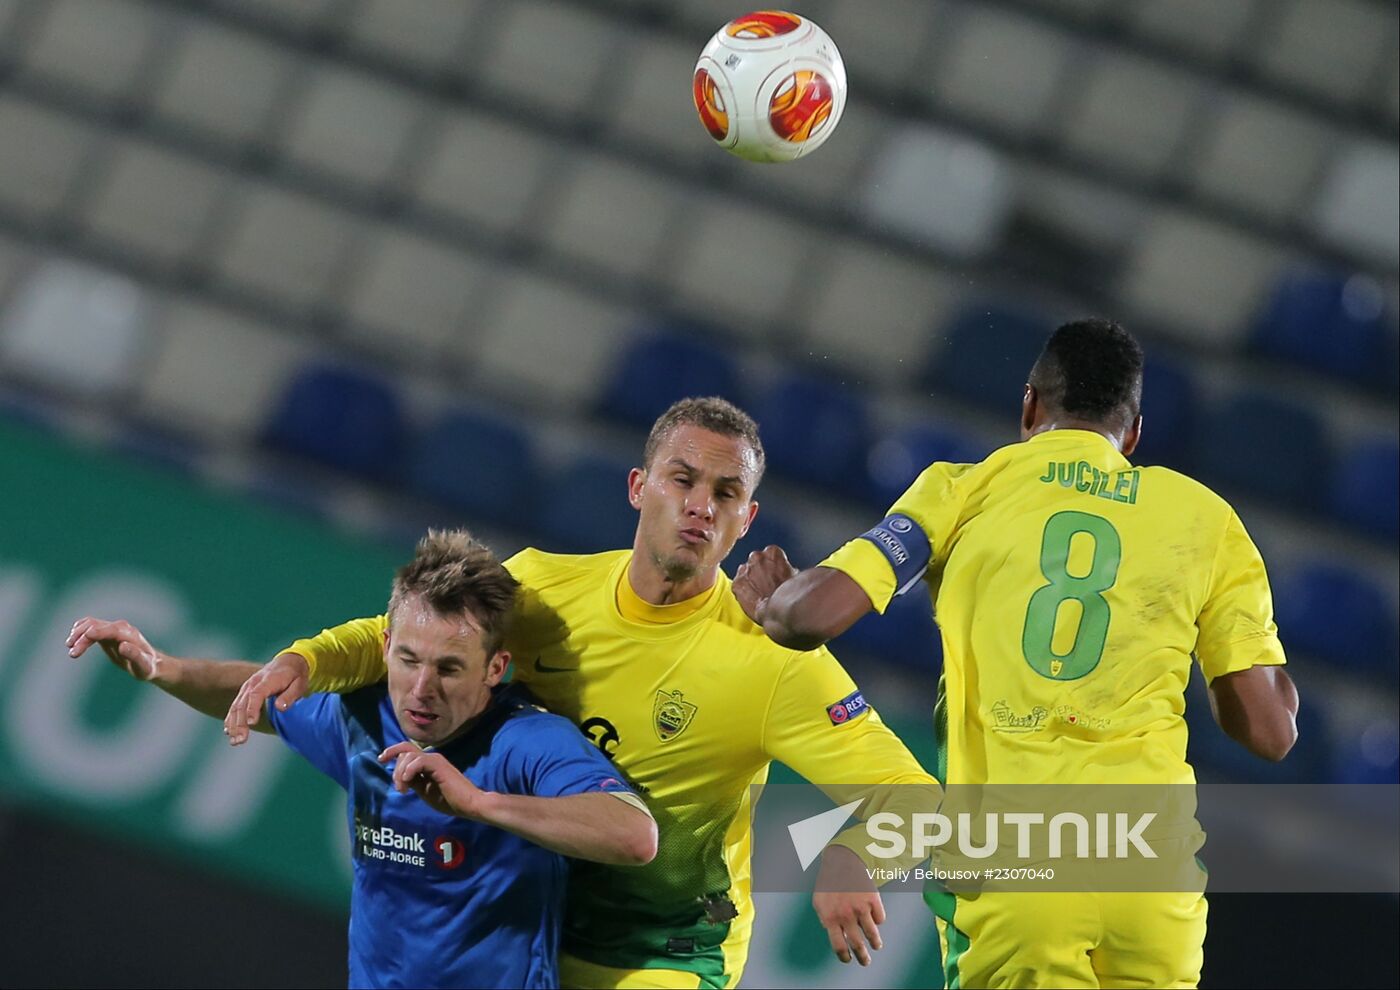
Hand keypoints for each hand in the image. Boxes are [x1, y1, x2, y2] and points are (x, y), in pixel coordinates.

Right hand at [67, 617, 162, 680]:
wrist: (149, 663)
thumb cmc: (147, 667)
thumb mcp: (144, 666)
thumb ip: (135, 655)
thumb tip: (122, 645)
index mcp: (130, 635)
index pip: (112, 629)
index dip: (99, 631)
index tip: (86, 635)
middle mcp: (120, 628)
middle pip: (97, 626)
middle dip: (83, 637)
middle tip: (73, 654)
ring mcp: (112, 629)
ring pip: (90, 624)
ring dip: (78, 634)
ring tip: (70, 649)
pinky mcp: (105, 633)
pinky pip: (89, 627)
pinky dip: (79, 631)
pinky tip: (73, 641)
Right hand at [224, 652, 309, 745]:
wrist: (288, 662)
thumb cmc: (295, 676)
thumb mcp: (299, 684)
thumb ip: (290, 696)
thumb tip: (280, 708)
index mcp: (268, 680)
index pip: (256, 694)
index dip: (253, 708)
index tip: (251, 723)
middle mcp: (253, 683)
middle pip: (242, 703)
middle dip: (240, 723)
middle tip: (240, 740)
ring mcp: (247, 688)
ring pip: (236, 707)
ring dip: (234, 725)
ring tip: (235, 741)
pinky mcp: (244, 693)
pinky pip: (235, 706)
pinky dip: (231, 719)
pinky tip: (228, 731)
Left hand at [379, 742, 482, 818]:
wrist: (470, 804)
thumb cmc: (450, 800)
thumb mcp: (425, 791)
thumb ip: (414, 781)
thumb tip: (400, 777)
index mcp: (428, 763)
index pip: (407, 750)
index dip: (392, 751)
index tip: (381, 759)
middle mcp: (431, 757)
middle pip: (404, 752)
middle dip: (396, 769)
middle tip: (399, 788)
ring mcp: (435, 760)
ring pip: (409, 756)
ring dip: (401, 773)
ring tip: (404, 789)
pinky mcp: (439, 765)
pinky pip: (418, 761)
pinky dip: (409, 770)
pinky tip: (408, 782)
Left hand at [733, 545, 797, 624]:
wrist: (782, 609)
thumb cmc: (791, 594)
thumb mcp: (794, 575)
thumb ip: (785, 569)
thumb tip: (787, 572)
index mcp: (772, 552)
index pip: (770, 555)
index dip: (773, 567)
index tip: (775, 575)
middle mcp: (756, 556)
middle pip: (755, 562)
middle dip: (760, 571)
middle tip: (767, 584)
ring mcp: (744, 570)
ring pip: (745, 573)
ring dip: (750, 580)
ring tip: (760, 594)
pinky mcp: (737, 584)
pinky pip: (738, 586)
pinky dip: (743, 592)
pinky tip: (753, 600)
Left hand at [812, 845, 885, 965]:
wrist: (843, 861)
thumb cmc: (830, 883)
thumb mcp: (819, 902)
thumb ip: (825, 920)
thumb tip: (836, 936)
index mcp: (830, 918)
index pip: (839, 946)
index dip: (844, 956)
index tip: (848, 959)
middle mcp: (846, 915)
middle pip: (857, 945)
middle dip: (863, 957)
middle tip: (866, 962)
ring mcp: (861, 908)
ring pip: (872, 934)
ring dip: (875, 943)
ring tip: (876, 946)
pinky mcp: (873, 900)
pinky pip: (880, 918)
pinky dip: (878, 921)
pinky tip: (875, 919)